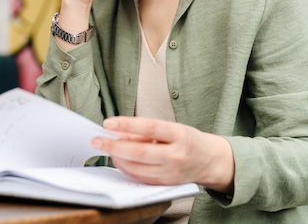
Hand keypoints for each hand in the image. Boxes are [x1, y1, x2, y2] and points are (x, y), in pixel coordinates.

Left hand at [91, 117, 234, 192]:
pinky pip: (140, 177)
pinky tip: (118, 159)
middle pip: (139, 152)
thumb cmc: (189, 140)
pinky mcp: (165, 184)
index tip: (109, 123)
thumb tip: (119, 131)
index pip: (150, 128)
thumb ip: (147, 130)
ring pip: (136, 167)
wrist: (210, 161)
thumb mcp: (173, 128)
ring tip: (106, 148)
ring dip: (117, 158)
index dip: (127, 125)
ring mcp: (171, 173)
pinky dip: (126, 168)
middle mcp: (176, 155)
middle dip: (114, 146)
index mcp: (180, 135)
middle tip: (97, 140)